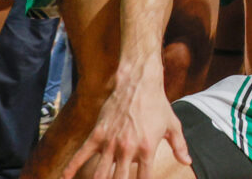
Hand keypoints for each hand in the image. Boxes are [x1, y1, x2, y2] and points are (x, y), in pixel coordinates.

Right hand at [62, 57, 189, 178]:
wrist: (138, 83)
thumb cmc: (157, 104)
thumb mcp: (172, 125)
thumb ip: (179, 146)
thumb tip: (187, 161)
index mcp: (147, 149)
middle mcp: (127, 149)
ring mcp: (110, 143)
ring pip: (99, 174)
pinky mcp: (97, 135)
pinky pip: (81, 155)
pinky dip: (71, 168)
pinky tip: (65, 178)